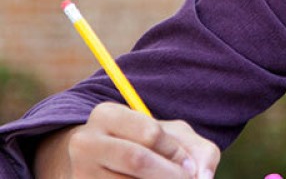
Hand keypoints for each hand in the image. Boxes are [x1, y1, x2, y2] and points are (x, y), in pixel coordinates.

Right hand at [34, 102, 220, 177]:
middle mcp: (86, 142)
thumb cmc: (151, 146)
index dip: (175, 152)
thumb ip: (198, 151)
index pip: (150, 132)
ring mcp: (80, 173)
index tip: (188, 165)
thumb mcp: (174, 136)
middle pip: (136, 160)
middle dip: (170, 174)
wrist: (105, 163)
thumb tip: (203, 178)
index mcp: (108, 115)